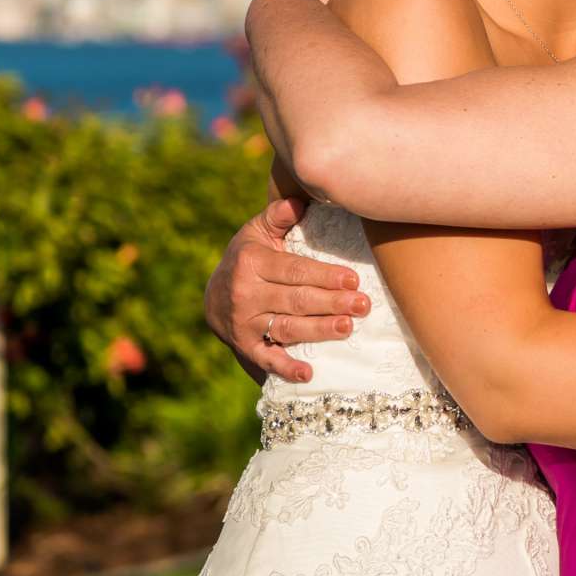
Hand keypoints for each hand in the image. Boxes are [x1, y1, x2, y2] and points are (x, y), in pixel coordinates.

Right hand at [203, 196, 370, 384]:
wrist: (212, 298)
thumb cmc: (247, 259)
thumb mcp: (256, 233)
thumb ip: (277, 216)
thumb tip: (299, 201)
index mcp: (252, 262)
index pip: (295, 270)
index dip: (325, 275)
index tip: (353, 279)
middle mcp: (245, 293)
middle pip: (296, 299)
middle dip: (332, 302)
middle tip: (362, 304)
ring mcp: (244, 323)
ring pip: (287, 327)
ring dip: (318, 330)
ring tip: (347, 327)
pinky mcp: (245, 347)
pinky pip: (267, 359)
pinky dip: (286, 368)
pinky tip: (308, 373)